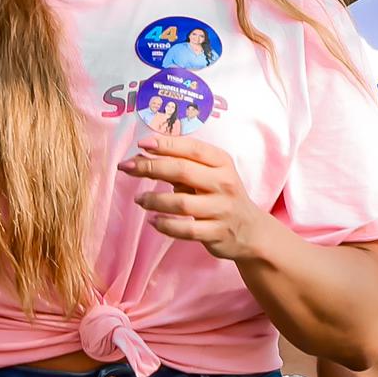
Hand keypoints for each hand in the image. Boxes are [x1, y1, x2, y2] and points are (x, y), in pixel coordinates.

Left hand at [124, 126, 275, 260]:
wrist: (250, 231)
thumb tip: (142, 156)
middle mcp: (224, 183)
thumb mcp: (209, 174)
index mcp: (222, 163)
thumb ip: (181, 164)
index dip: (165, 144)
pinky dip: (165, 225)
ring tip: (139, 199)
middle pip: (182, 171)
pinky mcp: (217, 233)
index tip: (141, 144)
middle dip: (150, 167)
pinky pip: (186, 229)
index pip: (192, 148)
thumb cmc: (220, 196)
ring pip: (181, 202)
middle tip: (126, 167)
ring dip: (154, 200)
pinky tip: (153, 221)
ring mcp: (222, 209)